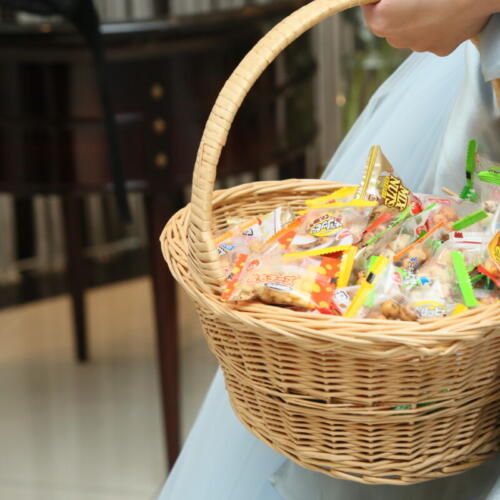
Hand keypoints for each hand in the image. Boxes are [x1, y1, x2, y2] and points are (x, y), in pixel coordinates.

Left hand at [362, 0, 499, 55]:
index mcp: (383, 19)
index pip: (368, 10)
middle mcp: (398, 39)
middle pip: (387, 25)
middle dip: (393, 10)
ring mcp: (421, 46)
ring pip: (410, 32)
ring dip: (414, 18)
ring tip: (433, 1)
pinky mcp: (441, 48)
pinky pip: (432, 36)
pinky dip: (436, 24)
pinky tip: (448, 9)